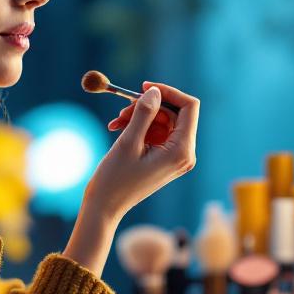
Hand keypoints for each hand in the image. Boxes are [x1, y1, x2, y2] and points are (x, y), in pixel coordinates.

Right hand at [86, 81, 199, 219]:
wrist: (105, 207)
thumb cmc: (115, 179)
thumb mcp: (128, 142)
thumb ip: (144, 113)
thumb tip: (155, 91)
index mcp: (181, 151)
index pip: (189, 107)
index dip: (168, 92)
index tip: (144, 87)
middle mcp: (184, 154)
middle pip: (174, 113)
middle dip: (147, 107)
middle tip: (122, 110)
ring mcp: (175, 157)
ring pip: (162, 121)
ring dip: (139, 116)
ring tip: (116, 123)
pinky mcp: (165, 159)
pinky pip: (156, 133)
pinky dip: (138, 127)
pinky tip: (118, 129)